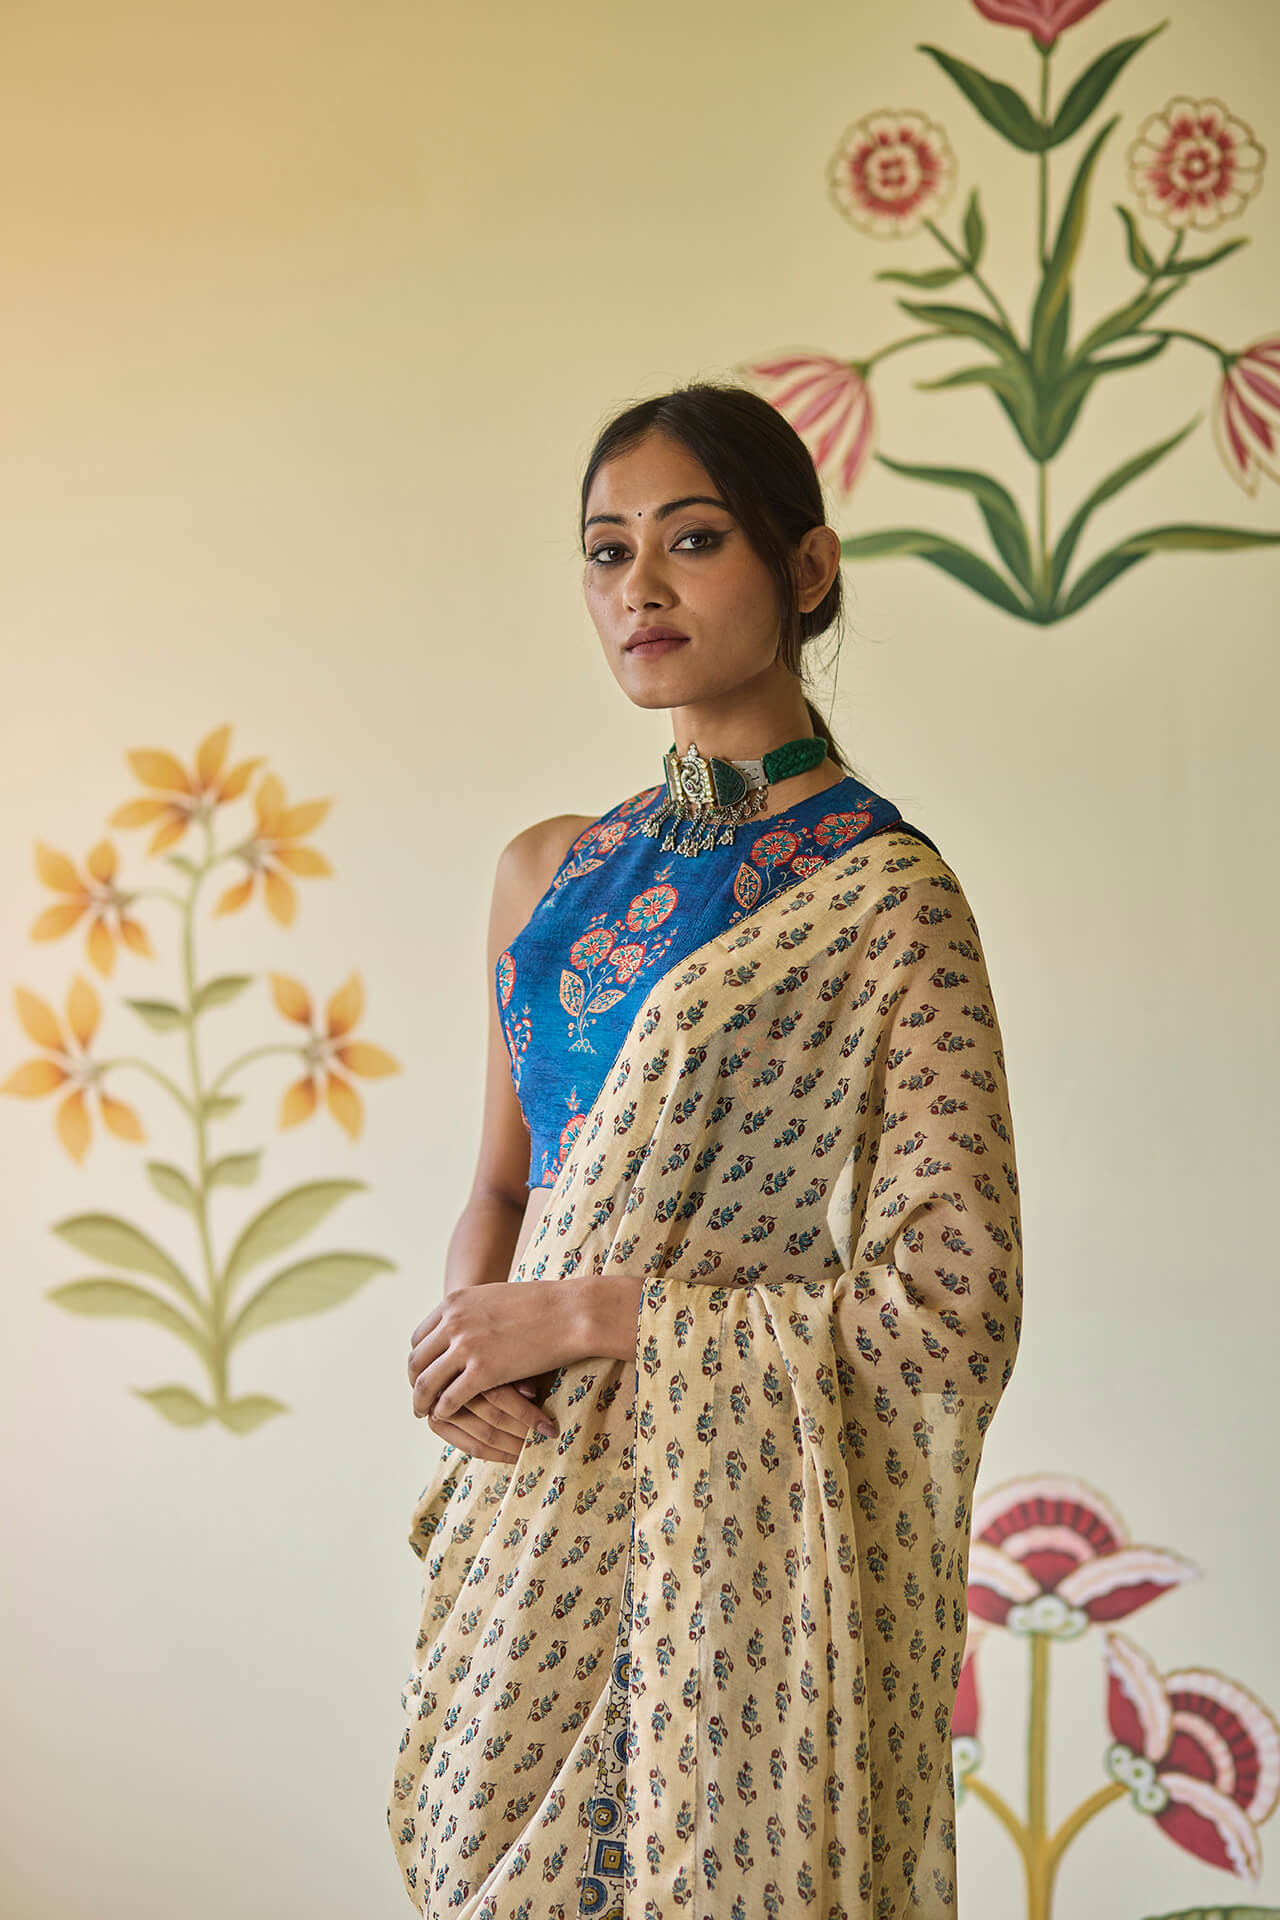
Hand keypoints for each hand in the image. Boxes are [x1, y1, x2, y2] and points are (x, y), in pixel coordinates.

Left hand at [408, 1276, 645, 1458]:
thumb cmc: (543, 1305)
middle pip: (417, 1361)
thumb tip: (468, 1325)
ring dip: (421, 1401)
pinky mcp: (482, 1372)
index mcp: (455, 1302)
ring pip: (426, 1383)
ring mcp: (466, 1347)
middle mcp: (453, 1323)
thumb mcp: (496, 1298)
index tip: (424, 1374)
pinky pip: (449, 1399)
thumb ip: (475, 1311)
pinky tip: (445, 1416)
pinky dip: (442, 1410)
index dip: (420, 1360)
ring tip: (424, 1412)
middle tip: (420, 1398)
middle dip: (415, 1383)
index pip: (420, 1338)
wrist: (571, 1312)